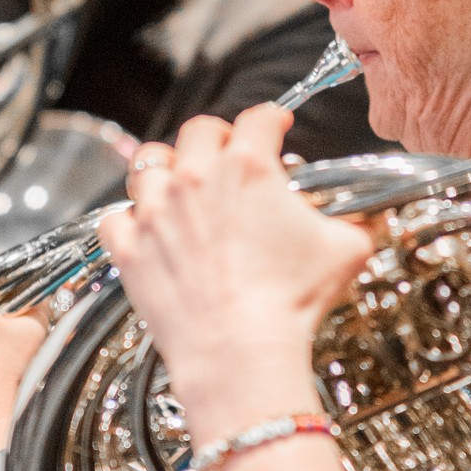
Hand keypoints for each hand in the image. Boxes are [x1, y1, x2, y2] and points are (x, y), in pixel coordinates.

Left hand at [101, 104, 372, 440]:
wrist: (239, 351)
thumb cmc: (291, 301)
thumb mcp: (344, 250)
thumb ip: (349, 224)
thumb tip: (357, 223)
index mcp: (248, 167)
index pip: (259, 119)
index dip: (272, 118)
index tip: (277, 124)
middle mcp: (195, 177)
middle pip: (197, 130)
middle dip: (216, 136)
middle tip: (227, 151)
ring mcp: (155, 211)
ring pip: (148, 165)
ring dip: (165, 169)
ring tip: (177, 184)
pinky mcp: (129, 248)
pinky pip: (114, 218)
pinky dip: (127, 221)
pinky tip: (142, 229)